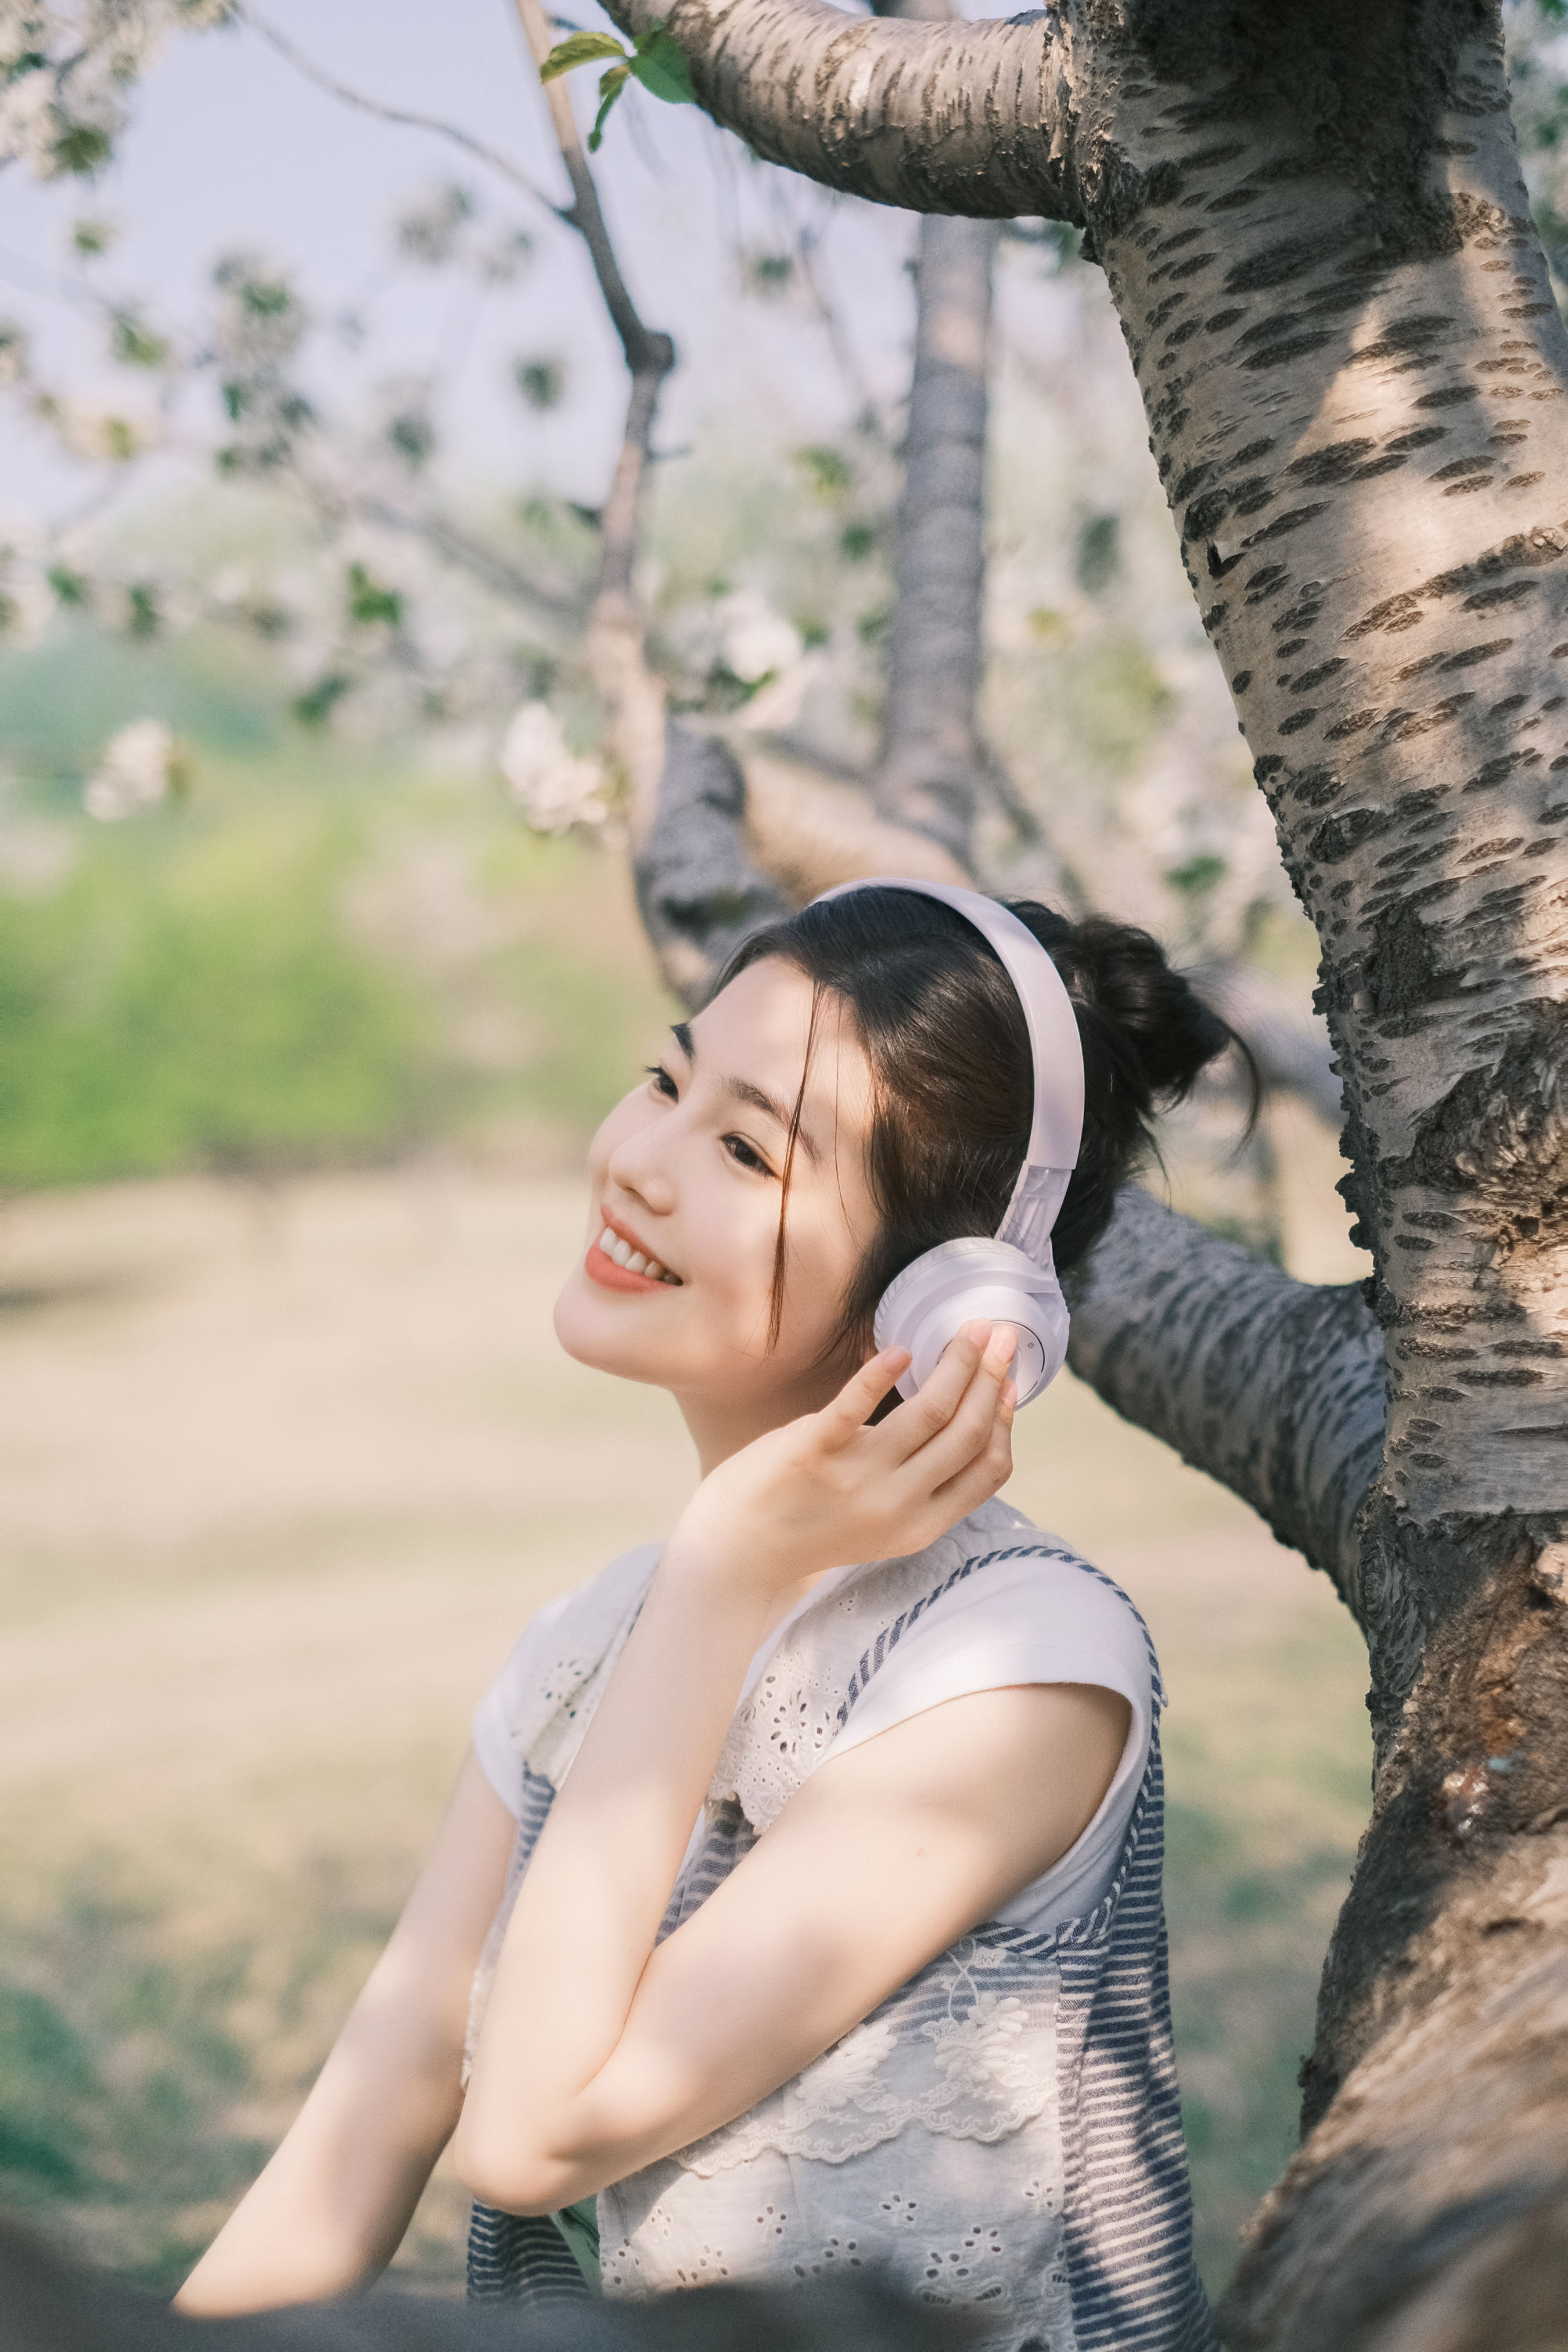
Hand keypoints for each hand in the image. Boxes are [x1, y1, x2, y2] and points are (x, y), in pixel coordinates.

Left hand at [670, 1322, 1017, 1599]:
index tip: (1008, 1382)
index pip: (988, 1470)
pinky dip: (879, 1374)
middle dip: (990, 1377)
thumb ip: (920, 1488)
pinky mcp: (812, 1451)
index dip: (1005, 1421)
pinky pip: (855, 1405)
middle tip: (999, 1335)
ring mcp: (856, 1478)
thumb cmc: (810, 1526)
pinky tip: (898, 1350)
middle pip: (966, 1433)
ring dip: (955, 1363)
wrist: (737, 1552)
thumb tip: (958, 1426)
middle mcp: (897, 1505)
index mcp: (920, 1525)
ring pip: (929, 1413)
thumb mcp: (881, 1524)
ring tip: (967, 1330)